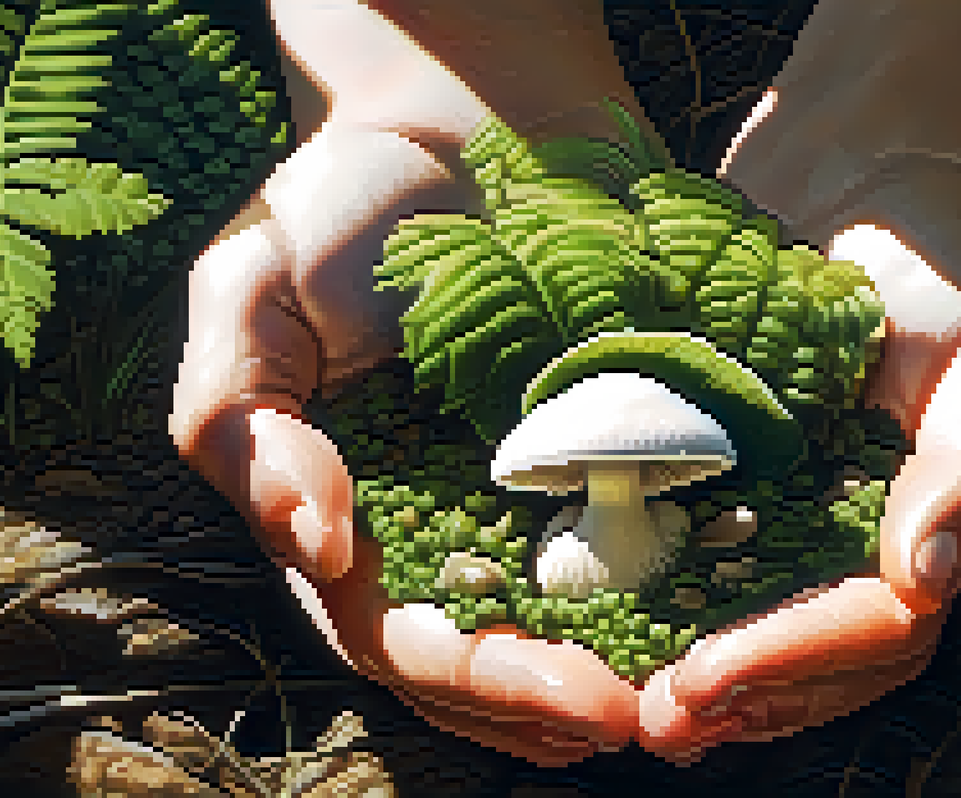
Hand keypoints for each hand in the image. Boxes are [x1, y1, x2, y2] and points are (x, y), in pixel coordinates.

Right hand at [171, 0, 650, 766]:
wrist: (460, 122)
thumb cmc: (341, 206)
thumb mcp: (246, 296)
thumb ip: (243, 423)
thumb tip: (315, 542)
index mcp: (344, 519)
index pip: (396, 635)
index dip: (474, 680)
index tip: (563, 691)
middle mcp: (429, 530)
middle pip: (482, 660)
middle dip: (549, 703)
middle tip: (635, 720)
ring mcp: (512, 503)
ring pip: (556, 626)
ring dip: (609, 678)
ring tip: (680, 706)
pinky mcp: (591, 457)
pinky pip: (627, 546)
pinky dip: (665, 598)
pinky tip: (718, 624)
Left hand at [637, 96, 960, 763]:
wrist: (878, 170)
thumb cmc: (955, 257)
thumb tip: (926, 582)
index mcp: (936, 528)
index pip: (875, 628)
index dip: (796, 660)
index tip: (710, 675)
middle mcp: (869, 539)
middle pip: (816, 658)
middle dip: (743, 696)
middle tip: (659, 722)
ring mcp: (802, 512)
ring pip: (757, 625)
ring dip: (702, 679)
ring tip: (629, 708)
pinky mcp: (736, 474)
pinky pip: (703, 558)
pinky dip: (661, 603)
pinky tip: (599, 625)